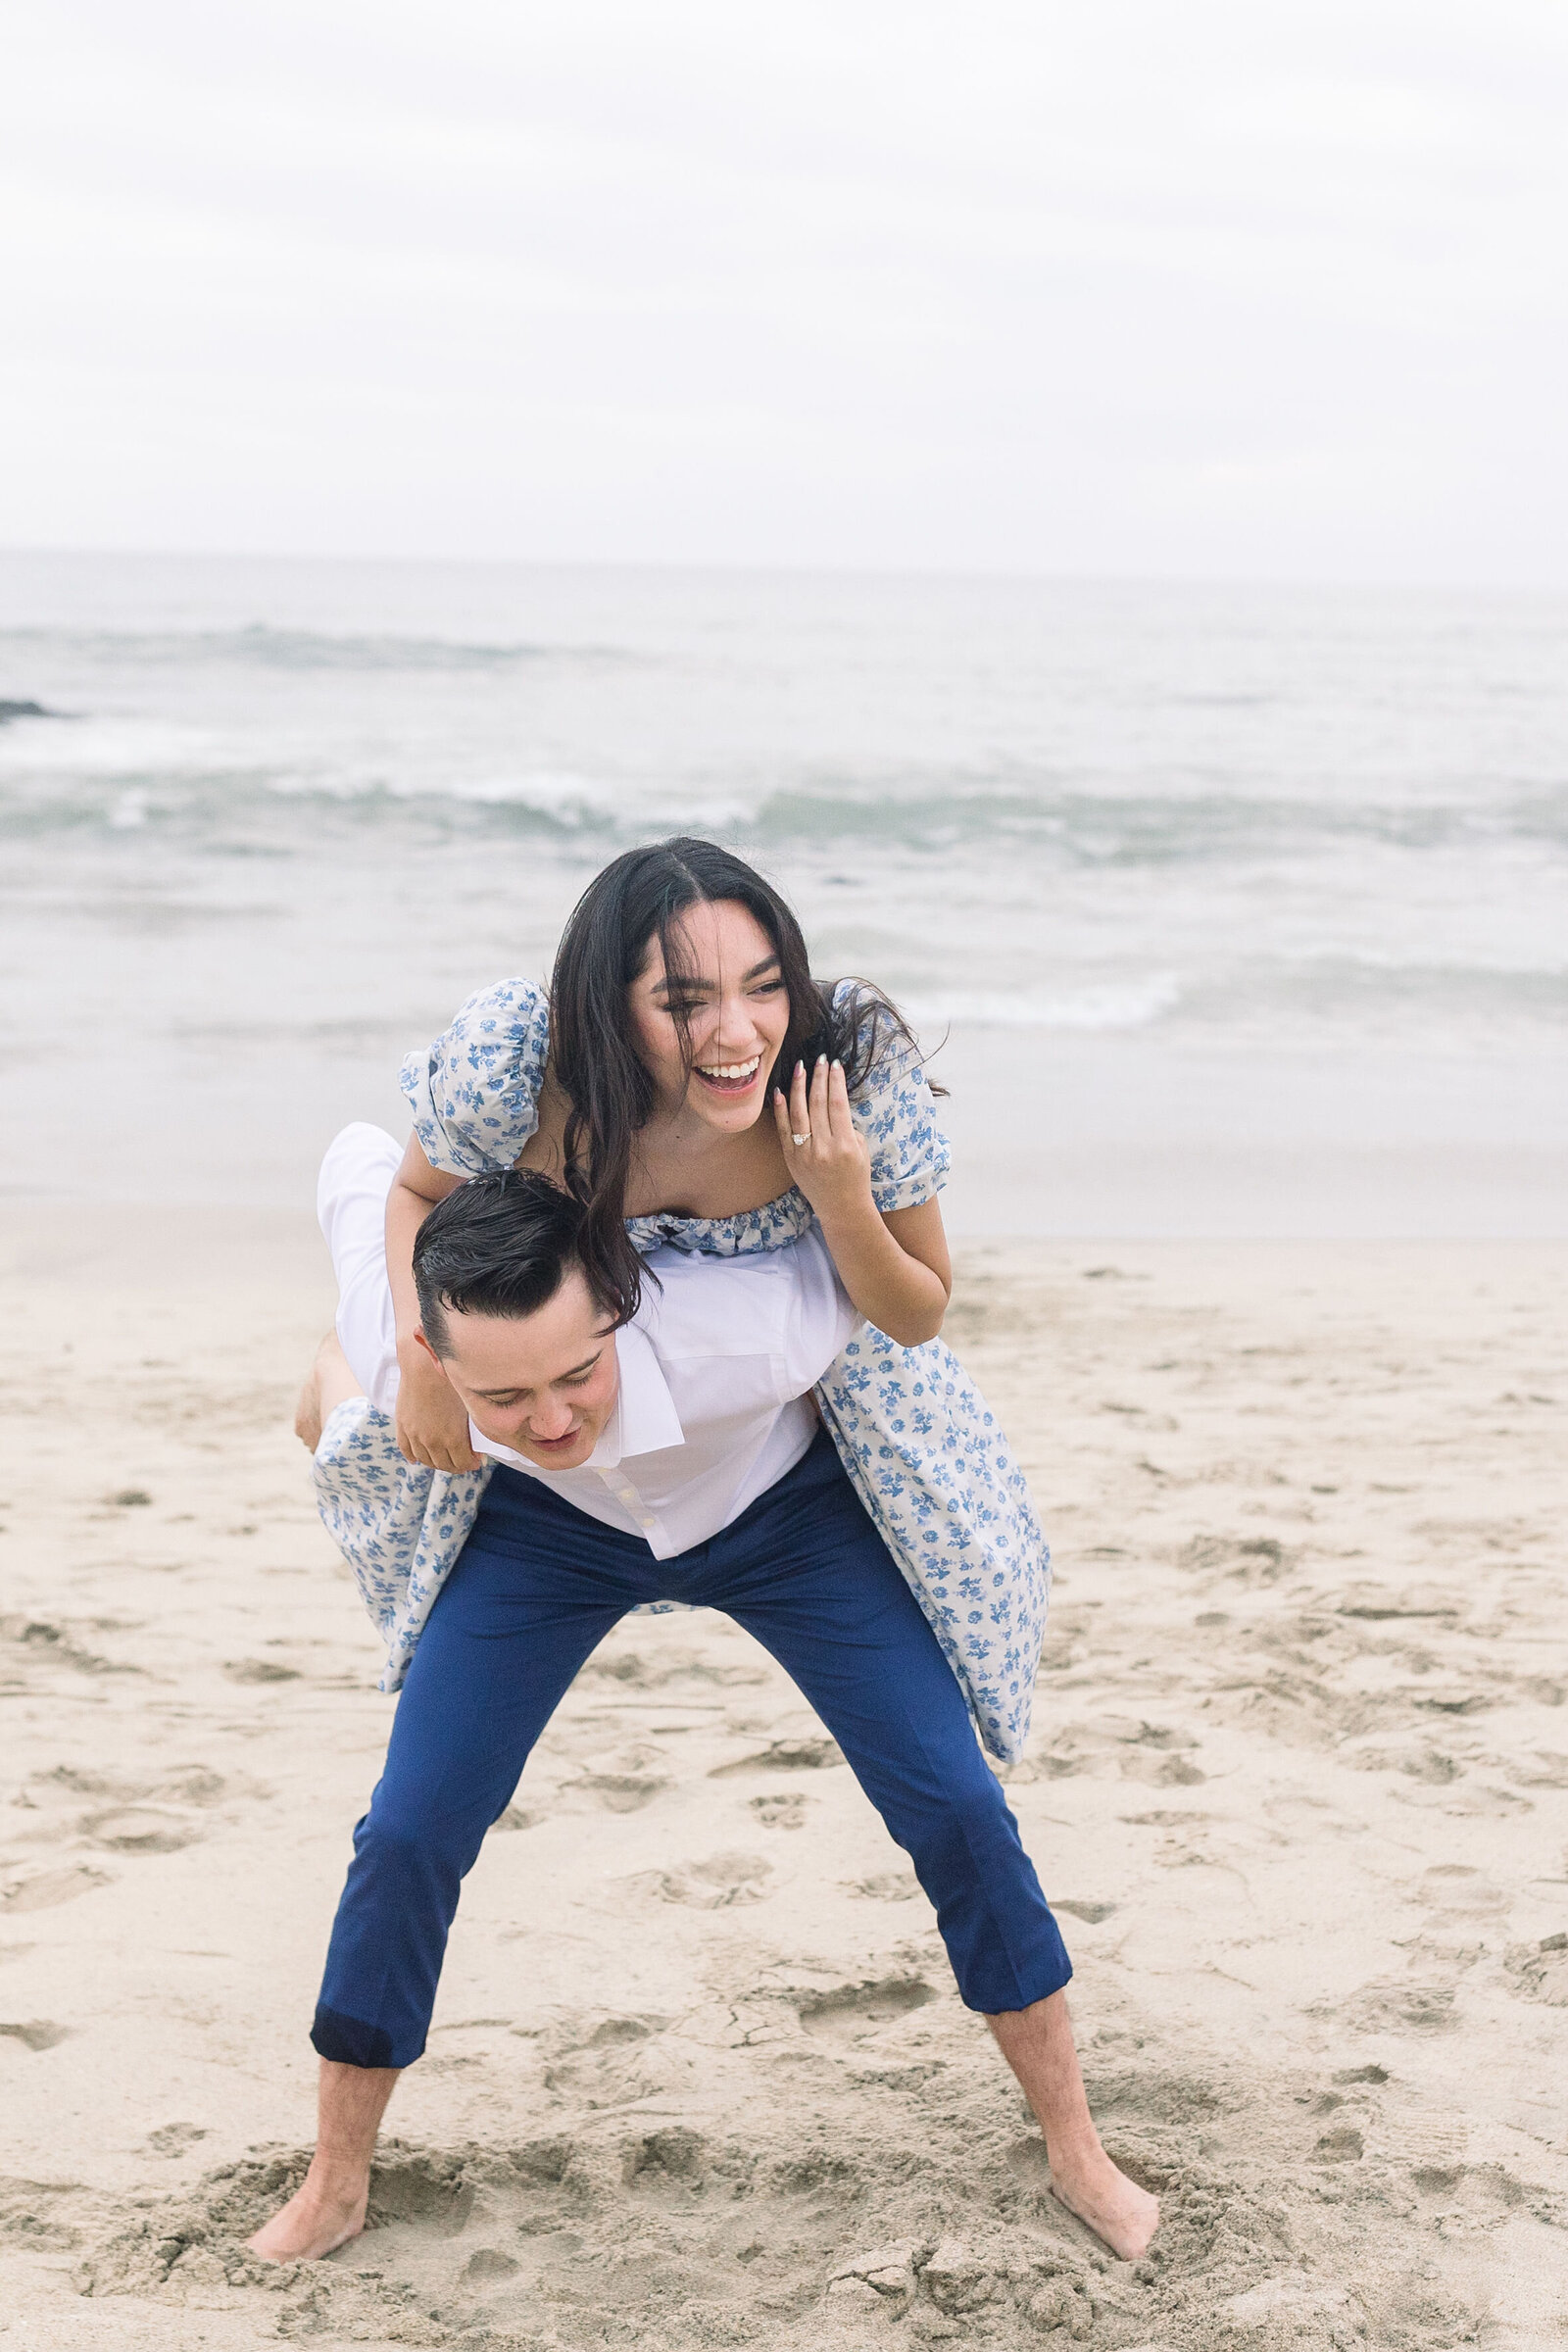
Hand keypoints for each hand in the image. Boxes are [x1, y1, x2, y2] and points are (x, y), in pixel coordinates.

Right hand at [393, 1340, 480, 1471]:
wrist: (424, 1366)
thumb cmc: (451, 1381)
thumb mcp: (469, 1407)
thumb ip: (472, 1427)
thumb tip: (477, 1440)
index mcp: (453, 1438)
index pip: (463, 1463)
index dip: (471, 1464)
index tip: (476, 1460)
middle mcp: (433, 1441)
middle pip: (445, 1465)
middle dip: (456, 1466)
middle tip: (463, 1462)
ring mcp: (415, 1435)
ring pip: (426, 1460)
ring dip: (436, 1463)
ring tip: (444, 1459)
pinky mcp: (402, 1426)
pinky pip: (406, 1449)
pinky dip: (413, 1457)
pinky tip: (417, 1460)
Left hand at [773, 1056, 873, 1226]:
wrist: (841, 1207)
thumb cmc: (856, 1176)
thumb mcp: (862, 1149)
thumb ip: (847, 1125)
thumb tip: (832, 1100)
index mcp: (844, 1144)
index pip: (838, 1104)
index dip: (835, 1081)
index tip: (834, 1064)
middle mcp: (823, 1148)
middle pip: (817, 1103)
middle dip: (818, 1077)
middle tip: (820, 1059)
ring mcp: (804, 1153)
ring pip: (798, 1112)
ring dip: (799, 1087)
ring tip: (801, 1067)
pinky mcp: (791, 1159)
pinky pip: (783, 1130)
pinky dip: (780, 1110)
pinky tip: (780, 1092)